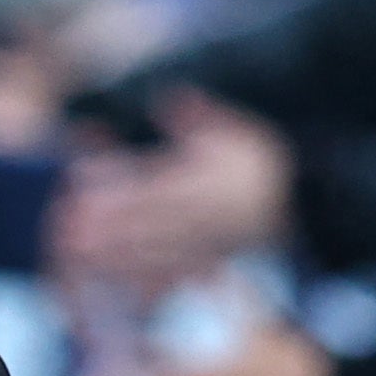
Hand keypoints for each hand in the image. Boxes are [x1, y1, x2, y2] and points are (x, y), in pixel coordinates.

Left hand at [43, 90, 297, 296]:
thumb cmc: (260, 161)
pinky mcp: (213, 260)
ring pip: (159, 253)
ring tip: (81, 256)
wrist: (304, 201)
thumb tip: (167, 96)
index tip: (86, 202)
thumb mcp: (236, 131)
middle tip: (70, 236)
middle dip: (110, 234)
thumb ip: (199, 116)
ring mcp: (210, 242)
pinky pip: (176, 274)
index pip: (156, 192)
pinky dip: (145, 279)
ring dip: (118, 258)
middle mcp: (208, 216)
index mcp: (208, 181)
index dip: (120, 200)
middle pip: (151, 227)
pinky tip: (116, 279)